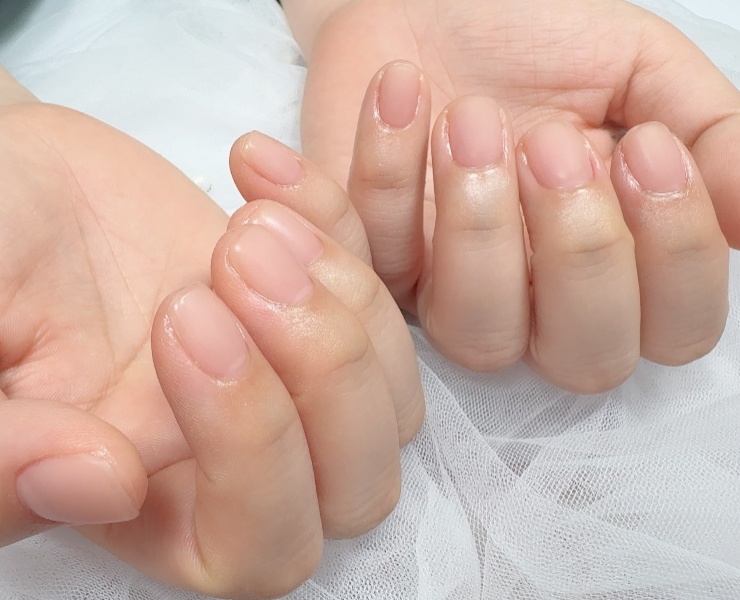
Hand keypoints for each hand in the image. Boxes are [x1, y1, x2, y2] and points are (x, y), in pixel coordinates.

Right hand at [0, 103, 422, 597]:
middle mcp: (243, 455)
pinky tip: (256, 168)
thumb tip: (103, 482)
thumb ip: (2, 449)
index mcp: (159, 507)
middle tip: (238, 262)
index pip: (261, 547)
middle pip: (359, 483)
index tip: (177, 319)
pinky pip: (380, 276)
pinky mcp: (311, 294)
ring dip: (347, 296)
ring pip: (394, 392)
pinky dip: (338, 216)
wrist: (21, 195)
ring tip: (253, 223)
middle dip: (322, 367)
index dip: (249, 446)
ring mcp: (290, 374)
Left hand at [232, 71, 728, 392]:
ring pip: (479, 335)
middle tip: (556, 145)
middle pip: (583, 358)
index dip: (675, 256)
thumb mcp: (639, 68)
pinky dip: (390, 170)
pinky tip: (405, 93)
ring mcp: (449, 292)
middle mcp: (536, 300)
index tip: (644, 147)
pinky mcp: (375, 266)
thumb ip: (709, 133)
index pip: (674, 327)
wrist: (428, 8)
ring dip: (481, 228)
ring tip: (473, 122)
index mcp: (612, 261)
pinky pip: (379, 261)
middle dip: (582, 252)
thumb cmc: (531, 39)